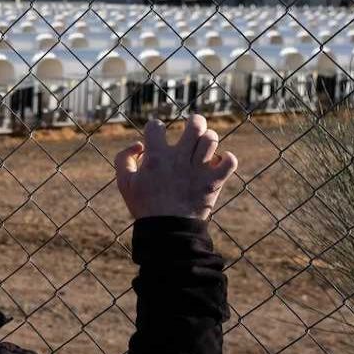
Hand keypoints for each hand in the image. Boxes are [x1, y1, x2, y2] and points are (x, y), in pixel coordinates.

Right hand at [114, 115, 237, 220]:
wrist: (167, 231)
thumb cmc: (145, 206)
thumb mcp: (124, 183)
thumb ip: (124, 158)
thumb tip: (139, 145)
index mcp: (156, 158)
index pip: (155, 126)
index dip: (155, 127)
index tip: (156, 136)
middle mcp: (179, 160)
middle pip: (194, 125)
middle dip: (195, 122)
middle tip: (192, 129)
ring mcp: (198, 170)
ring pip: (212, 139)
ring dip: (209, 139)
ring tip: (203, 147)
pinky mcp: (213, 182)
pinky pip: (230, 162)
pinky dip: (228, 159)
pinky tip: (218, 162)